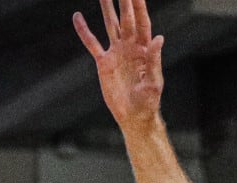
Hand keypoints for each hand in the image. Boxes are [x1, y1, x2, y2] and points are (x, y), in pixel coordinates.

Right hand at [74, 0, 164, 132]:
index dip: (139, 5)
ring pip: (110, 25)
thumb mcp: (154, 81)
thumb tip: (158, 38)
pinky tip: (77, 17)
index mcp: (144, 48)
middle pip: (126, 18)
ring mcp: (116, 52)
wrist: (133, 116)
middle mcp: (130, 46)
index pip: (141, 21)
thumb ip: (155, 59)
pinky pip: (92, 43)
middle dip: (123, 0)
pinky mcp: (103, 63)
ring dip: (106, 8)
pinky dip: (84, 31)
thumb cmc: (148, 101)